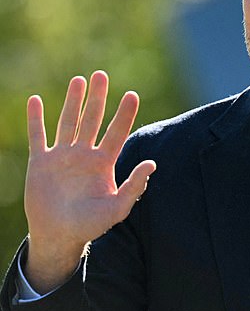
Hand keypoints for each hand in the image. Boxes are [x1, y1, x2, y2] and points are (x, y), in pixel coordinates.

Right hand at [23, 71, 155, 292]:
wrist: (59, 235)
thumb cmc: (91, 225)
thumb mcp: (117, 208)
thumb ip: (134, 186)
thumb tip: (152, 164)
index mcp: (104, 163)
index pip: (117, 132)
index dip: (124, 114)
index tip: (132, 94)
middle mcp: (85, 155)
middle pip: (92, 119)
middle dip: (97, 98)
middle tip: (100, 74)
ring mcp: (62, 156)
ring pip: (68, 122)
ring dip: (73, 101)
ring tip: (79, 80)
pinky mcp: (40, 162)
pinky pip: (38, 136)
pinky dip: (36, 119)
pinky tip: (36, 101)